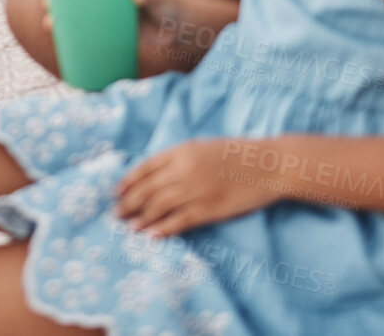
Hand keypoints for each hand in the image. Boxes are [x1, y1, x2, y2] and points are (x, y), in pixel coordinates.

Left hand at [117, 138, 274, 235]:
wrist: (267, 165)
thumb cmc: (235, 154)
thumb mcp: (202, 147)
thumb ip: (178, 157)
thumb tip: (154, 174)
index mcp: (181, 151)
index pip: (144, 168)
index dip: (128, 182)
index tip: (116, 192)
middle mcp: (184, 169)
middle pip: (147, 189)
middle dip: (129, 203)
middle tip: (117, 215)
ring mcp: (196, 190)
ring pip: (159, 206)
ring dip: (141, 218)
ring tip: (130, 228)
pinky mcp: (209, 209)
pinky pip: (180, 221)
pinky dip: (163, 229)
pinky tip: (152, 235)